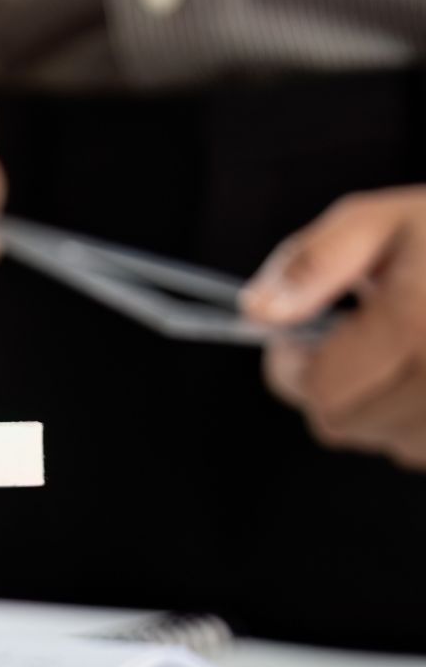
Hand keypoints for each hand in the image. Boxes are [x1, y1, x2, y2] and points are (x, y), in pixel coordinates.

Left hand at [242, 187, 425, 468]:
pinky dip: (420, 422)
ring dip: (381, 408)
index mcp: (416, 326)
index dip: (296, 365)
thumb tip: (257, 312)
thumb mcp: (378, 222)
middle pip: (345, 424)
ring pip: (390, 444)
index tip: (305, 339)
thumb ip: (309, 265)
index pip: (319, 391)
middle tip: (363, 341)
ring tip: (408, 353)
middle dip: (337, 386)